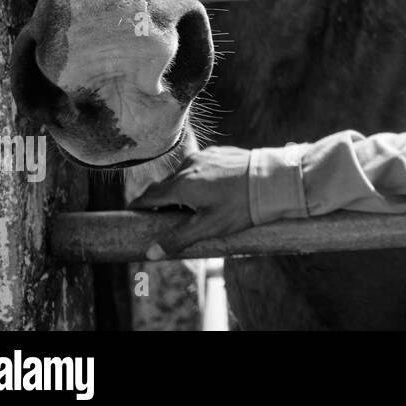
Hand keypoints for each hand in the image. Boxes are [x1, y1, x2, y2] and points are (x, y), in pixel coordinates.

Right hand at [128, 146, 253, 259]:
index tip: (132, 215)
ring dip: (181, 189)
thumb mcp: (208, 227)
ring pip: (183, 174)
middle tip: (162, 218)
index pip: (148, 196)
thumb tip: (151, 253)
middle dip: (160, 201)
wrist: (273, 179)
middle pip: (165, 186)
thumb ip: (178, 239)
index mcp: (181, 184)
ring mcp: (204, 156)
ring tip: (190, 207)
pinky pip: (199, 166)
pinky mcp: (218, 152)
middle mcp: (188, 166)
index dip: (138, 207)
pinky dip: (197, 178)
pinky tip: (210, 191)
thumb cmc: (241, 205)